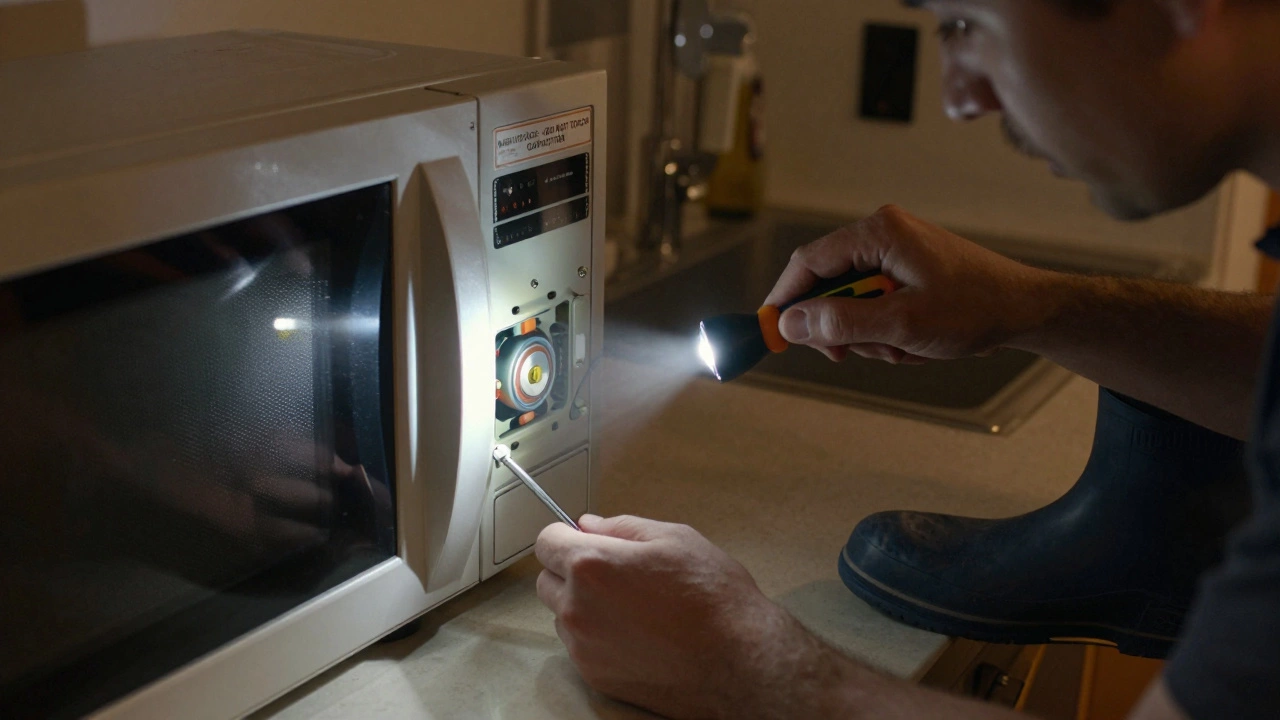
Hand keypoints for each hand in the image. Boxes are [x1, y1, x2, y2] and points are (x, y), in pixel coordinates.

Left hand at [534, 515, 806, 718]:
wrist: (737, 661)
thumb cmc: (712, 596)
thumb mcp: (674, 538)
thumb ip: (622, 527)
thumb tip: (589, 525)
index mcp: (592, 565)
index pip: (546, 541)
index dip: (565, 536)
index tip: (581, 538)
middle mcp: (577, 607)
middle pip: (547, 580)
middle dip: (570, 571)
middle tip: (615, 572)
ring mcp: (584, 646)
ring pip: (563, 615)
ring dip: (583, 606)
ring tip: (633, 607)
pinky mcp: (595, 675)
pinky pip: (580, 646)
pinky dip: (597, 637)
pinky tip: (637, 633)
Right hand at [763, 205, 1051, 363]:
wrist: (1028, 310)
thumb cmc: (976, 309)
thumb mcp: (901, 324)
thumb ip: (841, 323)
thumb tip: (790, 324)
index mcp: (878, 233)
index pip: (808, 262)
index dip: (785, 299)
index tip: (772, 333)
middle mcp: (882, 233)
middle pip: (827, 283)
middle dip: (840, 326)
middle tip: (852, 354)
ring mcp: (895, 250)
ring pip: (850, 299)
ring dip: (868, 333)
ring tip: (902, 347)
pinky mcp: (907, 268)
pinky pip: (874, 301)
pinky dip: (885, 328)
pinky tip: (913, 341)